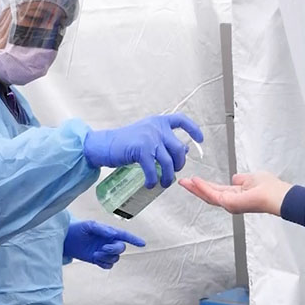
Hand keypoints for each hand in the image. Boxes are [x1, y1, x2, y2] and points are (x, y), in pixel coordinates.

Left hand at [63, 220, 145, 268]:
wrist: (66, 239)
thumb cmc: (77, 229)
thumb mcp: (89, 225)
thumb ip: (102, 229)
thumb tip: (113, 234)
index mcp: (109, 232)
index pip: (124, 236)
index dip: (134, 239)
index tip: (143, 244)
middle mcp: (108, 242)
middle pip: (121, 248)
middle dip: (114, 249)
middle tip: (103, 248)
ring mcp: (104, 251)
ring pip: (115, 258)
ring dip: (107, 257)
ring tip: (96, 254)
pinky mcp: (98, 260)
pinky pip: (108, 265)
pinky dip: (104, 263)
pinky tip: (96, 259)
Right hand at [82, 114, 204, 187]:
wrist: (104, 145)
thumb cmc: (125, 143)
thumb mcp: (147, 137)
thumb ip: (164, 141)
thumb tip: (184, 150)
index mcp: (158, 122)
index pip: (181, 120)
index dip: (193, 129)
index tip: (200, 139)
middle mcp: (155, 128)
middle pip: (178, 148)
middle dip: (180, 163)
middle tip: (174, 172)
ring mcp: (149, 138)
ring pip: (168, 161)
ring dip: (168, 176)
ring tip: (164, 183)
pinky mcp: (141, 150)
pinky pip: (153, 169)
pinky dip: (153, 179)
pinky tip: (150, 184)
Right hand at [178, 172, 290, 215]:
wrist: (276, 195)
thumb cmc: (269, 188)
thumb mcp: (251, 178)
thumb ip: (241, 179)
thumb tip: (235, 178)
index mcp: (235, 196)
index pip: (216, 190)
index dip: (204, 185)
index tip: (193, 180)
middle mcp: (231, 202)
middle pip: (208, 195)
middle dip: (194, 188)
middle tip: (182, 182)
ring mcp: (229, 204)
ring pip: (208, 196)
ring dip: (195, 188)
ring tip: (184, 181)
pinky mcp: (229, 203)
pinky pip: (212, 194)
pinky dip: (202, 187)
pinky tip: (195, 181)